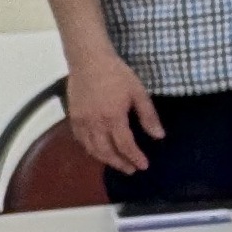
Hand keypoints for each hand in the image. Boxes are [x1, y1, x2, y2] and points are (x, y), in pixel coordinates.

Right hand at [61, 46, 159, 174]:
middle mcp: (95, 124)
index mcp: (113, 118)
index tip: (143, 166)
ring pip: (92, 149)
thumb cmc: (117, 74)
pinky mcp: (72, 118)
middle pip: (106, 152)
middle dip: (120, 163)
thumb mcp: (139, 93)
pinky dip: (90, 149)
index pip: (125, 145)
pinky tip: (98, 151)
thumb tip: (159, 136)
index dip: (135, 157)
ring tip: (117, 164)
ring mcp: (81, 122)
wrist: (89, 61)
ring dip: (105, 159)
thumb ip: (148, 116)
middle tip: (132, 170)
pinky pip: (80, 140)